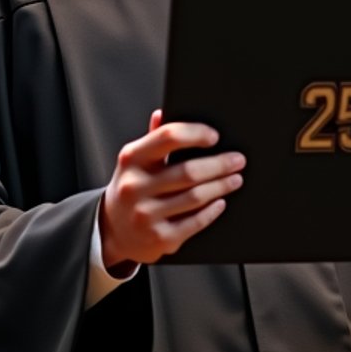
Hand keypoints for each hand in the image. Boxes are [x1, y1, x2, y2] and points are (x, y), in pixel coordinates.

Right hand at [100, 110, 244, 269]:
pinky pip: (195, 222)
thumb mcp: (135, 162)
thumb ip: (152, 139)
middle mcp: (135, 187)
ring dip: (221, 186)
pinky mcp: (159, 237)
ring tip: (235, 179)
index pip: (168, 137)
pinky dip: (212, 211)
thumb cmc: (132, 188)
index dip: (196, 133)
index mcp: (131, 159)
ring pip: (195, 197)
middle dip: (220, 165)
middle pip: (189, 171)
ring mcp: (146, 214)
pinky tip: (220, 202)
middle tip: (238, 160)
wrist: (113, 231)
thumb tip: (162, 113)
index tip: (214, 136)